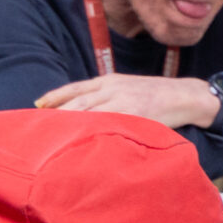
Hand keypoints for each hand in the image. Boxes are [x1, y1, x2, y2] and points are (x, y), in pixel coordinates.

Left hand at [36, 72, 222, 129]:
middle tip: (40, 127)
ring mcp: (123, 101)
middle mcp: (112, 88)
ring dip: (72, 125)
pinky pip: (111, 123)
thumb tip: (82, 111)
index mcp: (108, 81)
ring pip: (90, 113)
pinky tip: (84, 141)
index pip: (75, 88)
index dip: (55, 96)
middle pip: (78, 102)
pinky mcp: (135, 114)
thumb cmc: (153, 95)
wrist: (184, 95)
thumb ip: (105, 96)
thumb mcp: (125, 88)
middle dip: (58, 114)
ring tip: (55, 138)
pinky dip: (96, 131)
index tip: (38, 105)